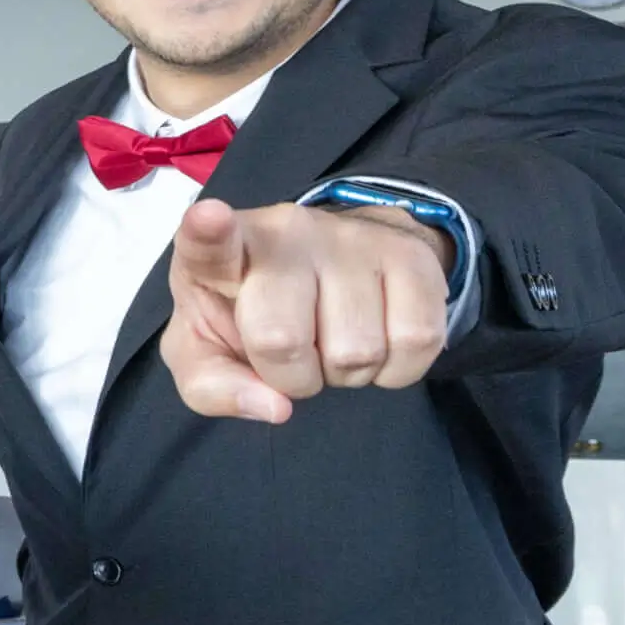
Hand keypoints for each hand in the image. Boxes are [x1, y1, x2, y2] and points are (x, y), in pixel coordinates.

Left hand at [163, 197, 454, 424]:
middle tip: (294, 354)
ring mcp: (351, 238)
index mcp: (221, 254)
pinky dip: (398, 369)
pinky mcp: (410, 254)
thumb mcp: (208, 351)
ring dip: (346, 372)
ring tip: (334, 339)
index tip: (208, 218)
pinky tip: (378, 339)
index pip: (208, 241)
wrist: (334, 265)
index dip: (207, 231)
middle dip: (292, 375)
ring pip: (356, 351)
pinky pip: (416, 342)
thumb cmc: (253, 313)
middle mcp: (286, 232)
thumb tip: (275, 407)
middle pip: (282, 340)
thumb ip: (213, 386)